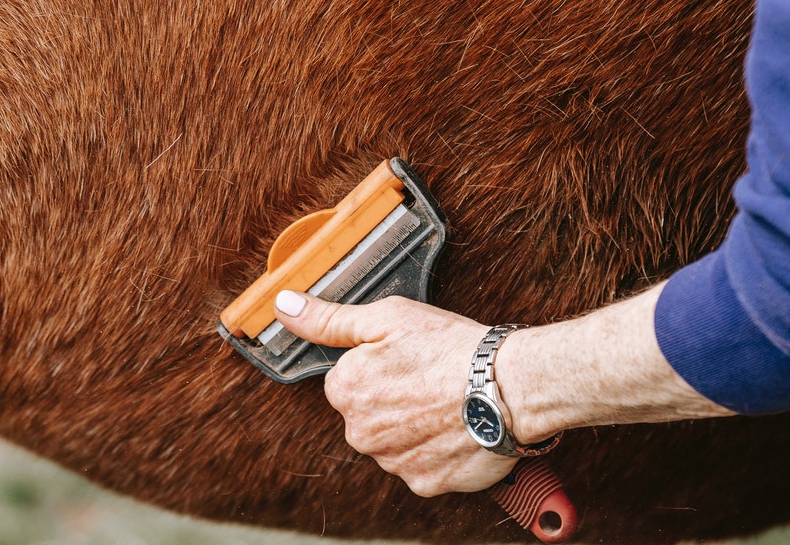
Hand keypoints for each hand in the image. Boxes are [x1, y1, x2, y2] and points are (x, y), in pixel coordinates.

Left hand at [273, 292, 516, 495]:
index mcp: (345, 391)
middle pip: (366, 414)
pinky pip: (421, 465)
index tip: (403, 359)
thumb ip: (328, 319)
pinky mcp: (425, 483)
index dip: (375, 366)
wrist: (506, 387)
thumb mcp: (385, 317)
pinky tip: (454, 426)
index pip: (345, 380)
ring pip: (393, 441)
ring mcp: (393, 462)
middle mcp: (361, 433)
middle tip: (426, 378)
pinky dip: (435, 449)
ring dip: (412, 426)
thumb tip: (284, 307)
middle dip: (390, 398)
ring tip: (445, 401)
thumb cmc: (449, 348)